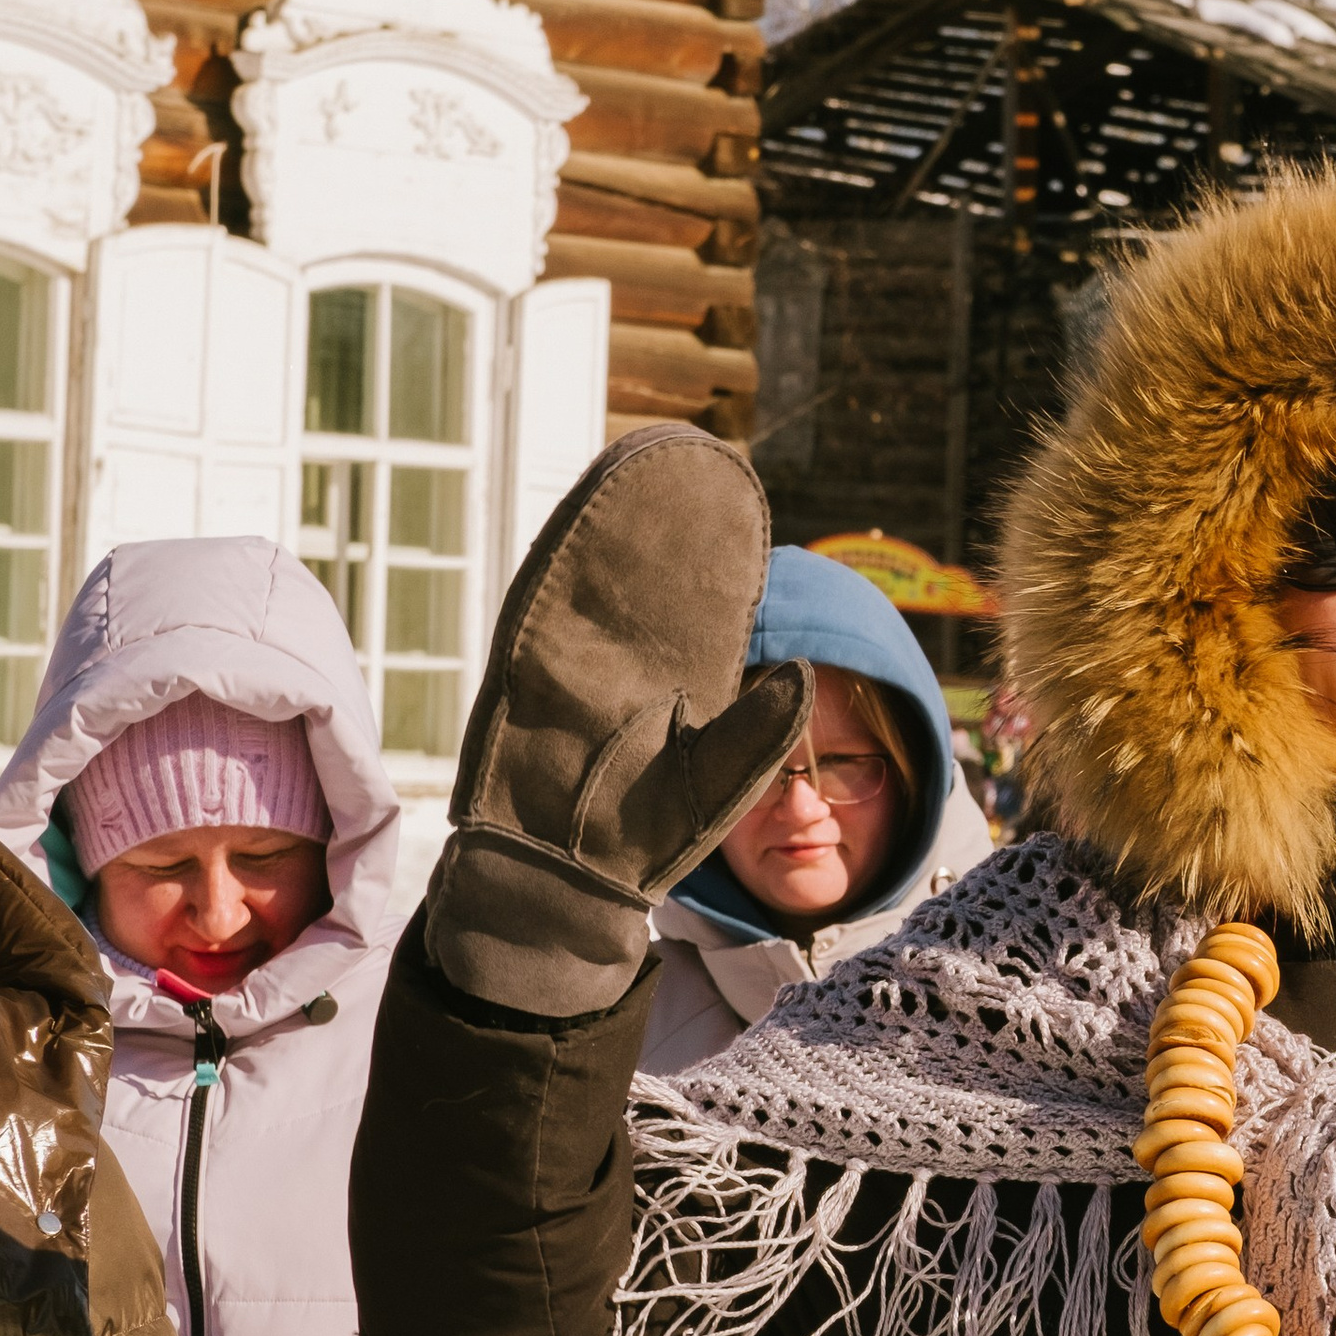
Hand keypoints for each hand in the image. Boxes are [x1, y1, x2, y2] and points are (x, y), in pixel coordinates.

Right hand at [428, 426, 810, 1019]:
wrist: (565, 882)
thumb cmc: (644, 840)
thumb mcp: (719, 783)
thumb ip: (759, 730)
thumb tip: (809, 670)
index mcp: (681, 682)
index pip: (709, 605)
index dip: (724, 556)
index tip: (745, 500)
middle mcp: (627, 661)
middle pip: (651, 574)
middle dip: (672, 517)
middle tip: (698, 453)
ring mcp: (574, 659)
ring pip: (598, 573)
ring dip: (618, 518)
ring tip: (646, 455)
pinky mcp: (527, 670)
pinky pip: (543, 601)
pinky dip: (563, 555)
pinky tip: (583, 508)